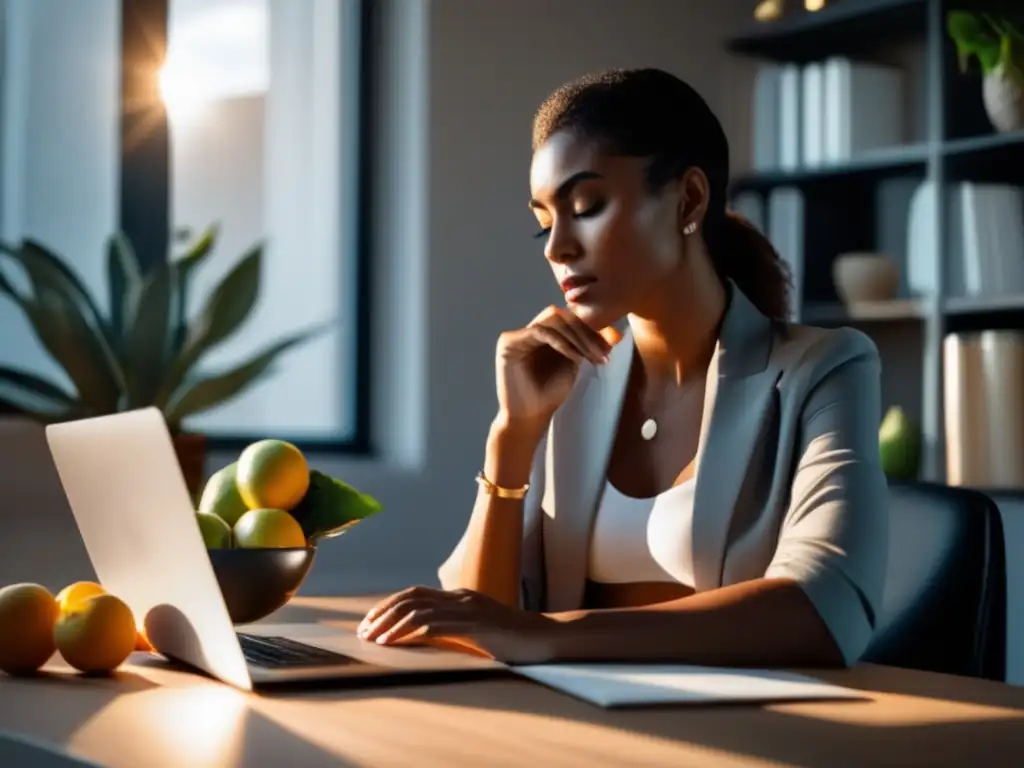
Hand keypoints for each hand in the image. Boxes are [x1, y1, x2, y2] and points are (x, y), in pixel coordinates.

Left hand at [356, 586, 561, 663]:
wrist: (545, 637)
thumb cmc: (513, 639)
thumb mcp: (477, 631)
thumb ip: (454, 629)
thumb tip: (423, 639)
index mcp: (460, 597)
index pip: (415, 594)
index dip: (388, 606)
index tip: (369, 622)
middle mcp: (461, 597)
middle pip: (410, 598)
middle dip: (382, 614)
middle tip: (363, 632)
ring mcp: (468, 608)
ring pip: (418, 610)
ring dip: (390, 625)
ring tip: (373, 639)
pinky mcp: (475, 624)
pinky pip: (435, 625)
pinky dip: (410, 632)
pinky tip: (396, 642)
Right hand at [496, 306, 620, 423]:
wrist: (530, 417)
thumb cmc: (550, 394)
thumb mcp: (575, 365)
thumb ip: (588, 347)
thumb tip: (616, 333)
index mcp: (544, 335)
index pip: (568, 320)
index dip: (590, 330)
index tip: (609, 348)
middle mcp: (529, 331)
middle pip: (561, 315)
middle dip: (585, 333)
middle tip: (601, 353)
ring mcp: (518, 335)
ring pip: (552, 319)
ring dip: (576, 337)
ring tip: (589, 357)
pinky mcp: (508, 342)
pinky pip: (539, 331)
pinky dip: (561, 342)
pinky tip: (574, 357)